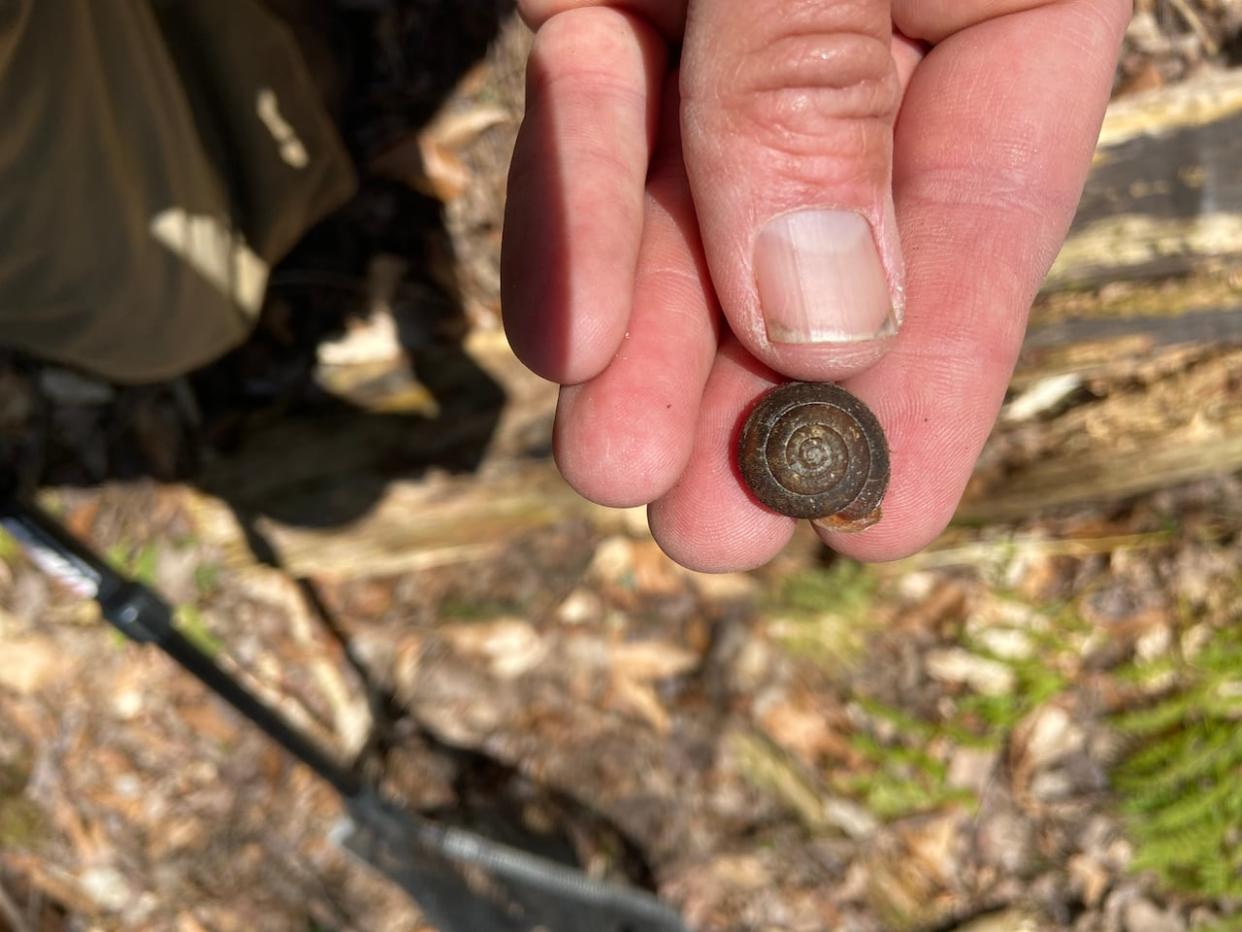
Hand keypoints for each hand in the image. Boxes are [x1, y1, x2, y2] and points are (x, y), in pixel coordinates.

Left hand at [501, 0, 1130, 571]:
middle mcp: (864, 30)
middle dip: (749, 397)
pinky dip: (565, 210)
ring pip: (680, 209)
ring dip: (642, 347)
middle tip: (713, 529)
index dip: (927, 386)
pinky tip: (565, 331)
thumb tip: (817, 327)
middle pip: (809, 245)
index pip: (982, 222)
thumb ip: (817, 91)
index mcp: (997, 6)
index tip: (877, 525)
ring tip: (615, 467)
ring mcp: (721, 22)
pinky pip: (581, 115)